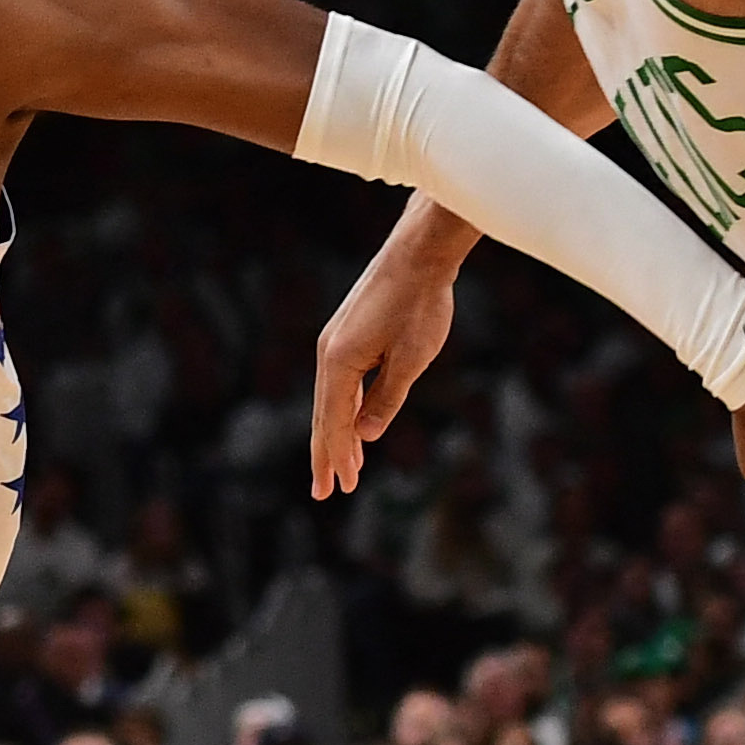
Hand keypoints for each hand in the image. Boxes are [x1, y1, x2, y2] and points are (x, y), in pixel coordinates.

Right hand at [308, 209, 467, 500]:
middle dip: (326, 454)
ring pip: (331, 400)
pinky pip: (341, 382)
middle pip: (324, 415)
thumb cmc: (419, 304)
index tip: (342, 488)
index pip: (336, 422)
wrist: (418, 253)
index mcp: (339, 362)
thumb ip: (387, 399)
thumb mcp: (411, 359)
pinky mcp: (347, 334)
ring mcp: (335, 342)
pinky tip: (354, 422)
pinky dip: (345, 408)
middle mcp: (328, 353)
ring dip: (335, 434)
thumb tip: (366, 434)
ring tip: (340, 466)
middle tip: (324, 491)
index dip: (340, 457)